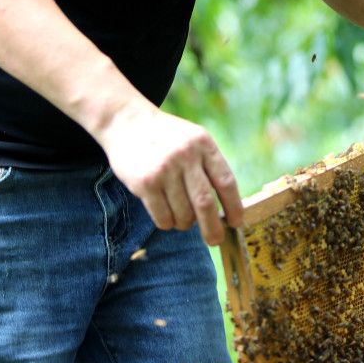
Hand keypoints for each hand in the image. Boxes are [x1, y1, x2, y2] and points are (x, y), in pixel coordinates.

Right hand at [98, 100, 242, 244]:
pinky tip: (166, 214)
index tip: (236, 222)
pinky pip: (162, 218)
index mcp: (204, 144)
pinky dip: (167, 223)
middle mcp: (185, 156)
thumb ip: (208, 166)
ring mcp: (164, 169)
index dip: (234, 206)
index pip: (226, 182)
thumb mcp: (193, 139)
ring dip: (185, 223)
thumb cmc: (166, 137)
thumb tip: (226, 208)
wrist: (127, 122)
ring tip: (181, 217)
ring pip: (183, 214)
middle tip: (215, 240)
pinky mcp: (145, 182)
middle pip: (205, 203)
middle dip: (212, 228)